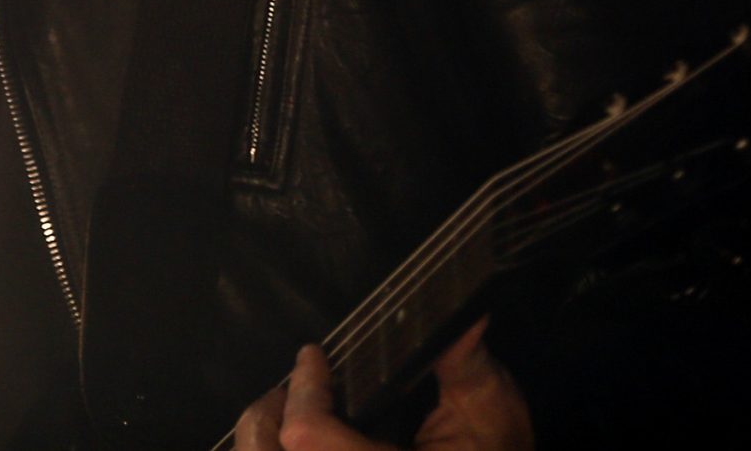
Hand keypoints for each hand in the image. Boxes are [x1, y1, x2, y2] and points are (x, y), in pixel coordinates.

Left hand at [232, 320, 532, 450]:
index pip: (307, 438)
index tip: (313, 356)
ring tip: (285, 414)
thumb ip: (464, 364)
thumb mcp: (490, 410)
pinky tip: (296, 442)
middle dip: (267, 416)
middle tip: (289, 388)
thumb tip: (465, 313)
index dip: (304, 392)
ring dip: (261, 441)